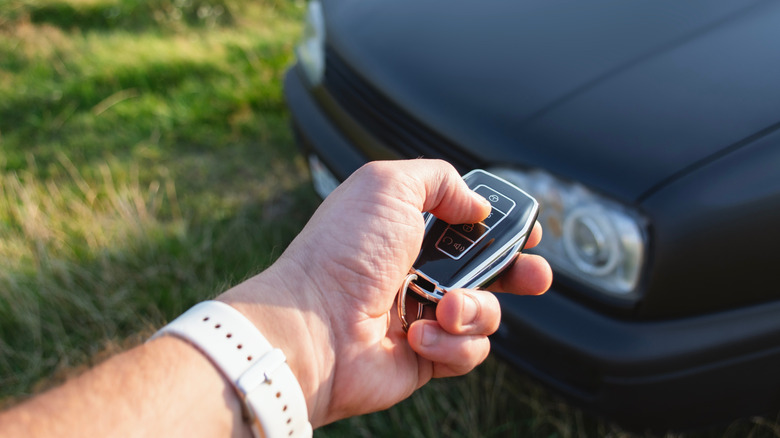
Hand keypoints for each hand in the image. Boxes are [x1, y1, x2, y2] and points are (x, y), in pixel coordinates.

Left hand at [218, 159, 551, 426]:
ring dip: (473, 308)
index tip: (524, 229)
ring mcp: (422, 314)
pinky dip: (451, 343)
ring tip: (444, 306)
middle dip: (518, 272)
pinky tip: (418, 336)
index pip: (466, 224)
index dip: (499, 226)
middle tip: (534, 275)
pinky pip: (467, 351)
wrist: (312, 326)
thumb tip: (475, 206)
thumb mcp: (388, 186)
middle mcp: (416, 270)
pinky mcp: (425, 357)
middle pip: (488, 270)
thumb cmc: (344, 252)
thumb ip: (440, 180)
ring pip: (484, 313)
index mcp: (407, 228)